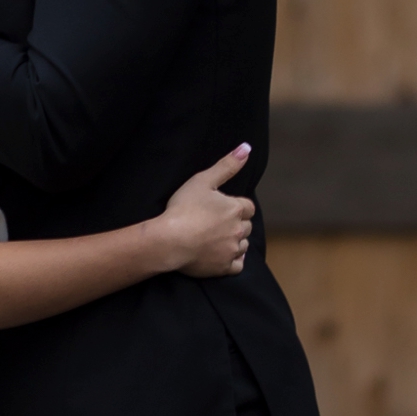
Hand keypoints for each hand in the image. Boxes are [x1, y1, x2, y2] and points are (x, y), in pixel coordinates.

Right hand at [157, 146, 254, 276]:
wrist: (168, 240)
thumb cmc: (182, 209)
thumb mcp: (203, 180)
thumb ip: (226, 165)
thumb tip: (246, 148)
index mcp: (235, 209)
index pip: (247, 207)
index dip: (236, 207)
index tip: (221, 208)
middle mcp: (238, 230)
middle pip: (246, 226)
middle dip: (236, 224)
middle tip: (216, 223)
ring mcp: (232, 250)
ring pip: (243, 245)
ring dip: (235, 241)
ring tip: (217, 238)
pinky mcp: (224, 267)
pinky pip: (238, 265)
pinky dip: (233, 260)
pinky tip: (221, 254)